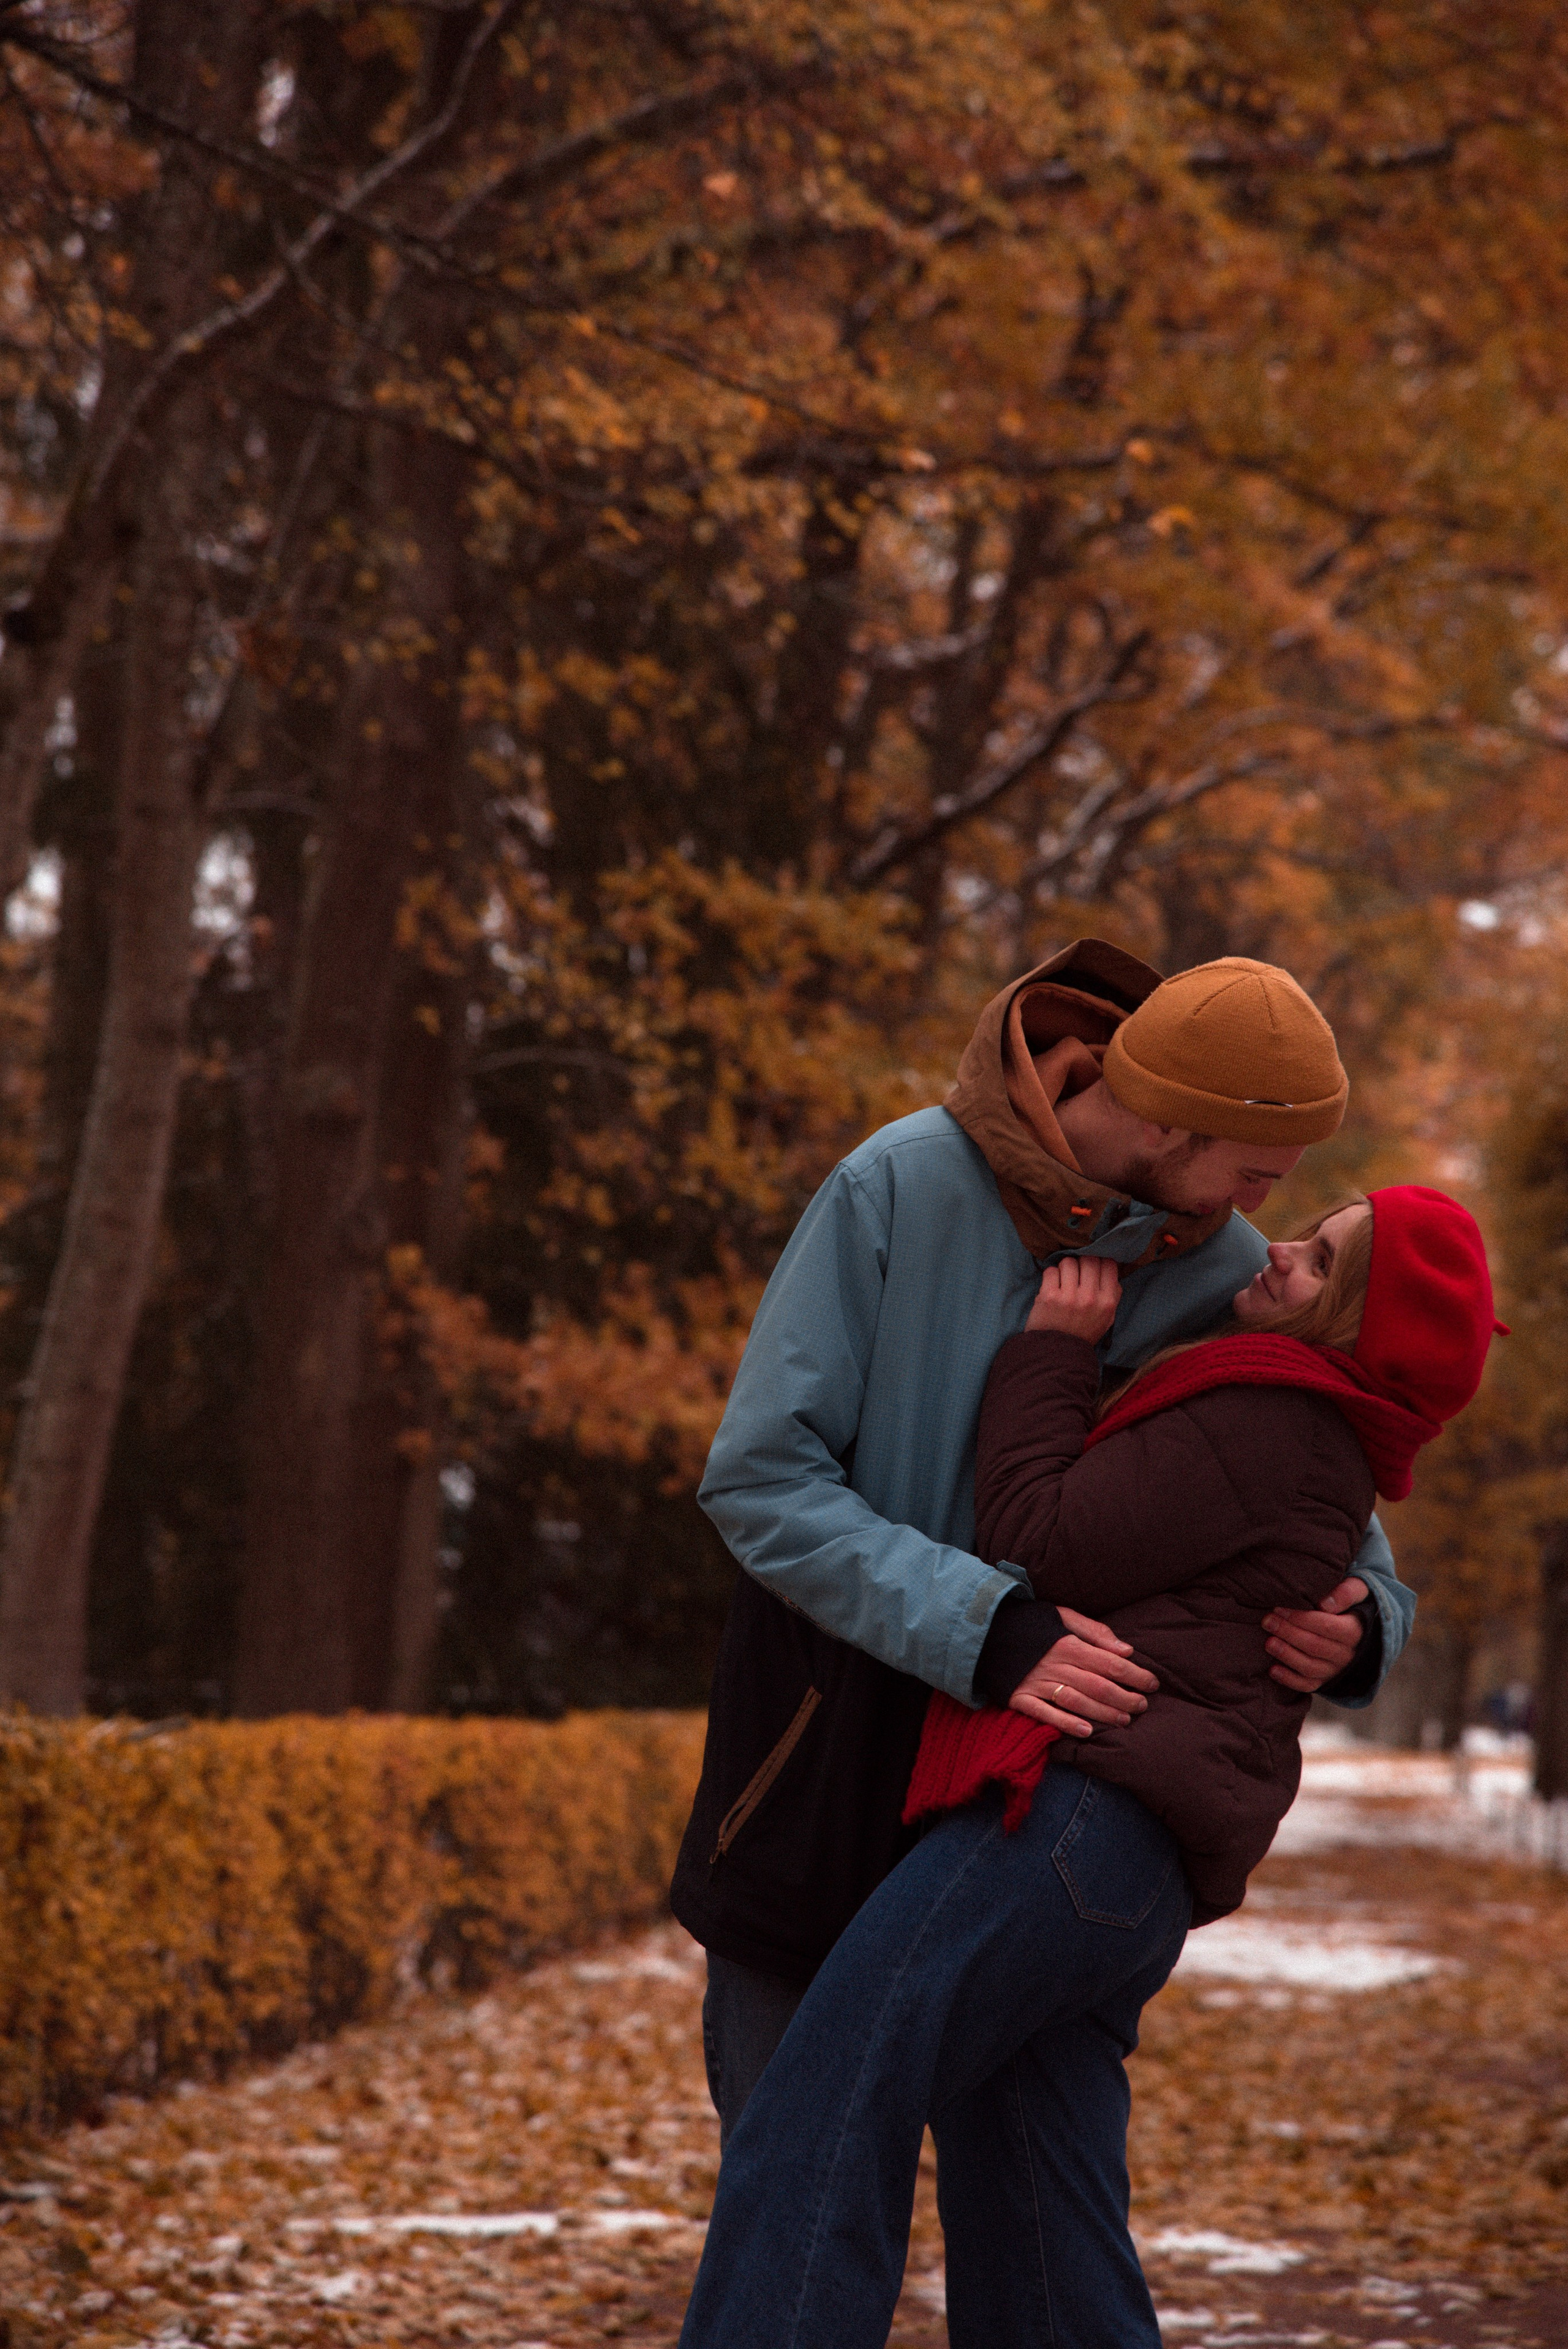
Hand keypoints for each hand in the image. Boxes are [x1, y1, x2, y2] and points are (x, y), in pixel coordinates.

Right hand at [1008, 1605, 1158, 1737]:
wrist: (983, 1631)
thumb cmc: (1030, 1624)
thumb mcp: (1062, 1616)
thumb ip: (1094, 1632)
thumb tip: (1125, 1650)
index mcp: (1067, 1643)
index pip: (1109, 1663)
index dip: (1134, 1675)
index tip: (1152, 1683)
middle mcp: (1054, 1665)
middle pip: (1098, 1685)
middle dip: (1125, 1697)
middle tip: (1143, 1706)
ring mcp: (1036, 1683)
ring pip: (1077, 1701)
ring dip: (1104, 1713)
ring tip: (1124, 1721)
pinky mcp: (1019, 1698)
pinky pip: (1044, 1713)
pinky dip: (1066, 1723)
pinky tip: (1086, 1732)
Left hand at [1026, 1254, 1121, 1342]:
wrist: (1057, 1352)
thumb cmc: (1083, 1332)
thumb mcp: (1107, 1318)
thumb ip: (1113, 1294)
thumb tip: (1110, 1268)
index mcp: (1107, 1302)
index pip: (1109, 1264)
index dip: (1101, 1262)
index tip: (1093, 1267)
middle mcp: (1090, 1298)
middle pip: (1089, 1259)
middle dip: (1082, 1263)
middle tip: (1077, 1274)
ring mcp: (1069, 1296)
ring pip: (1068, 1262)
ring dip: (1065, 1269)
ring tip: (1063, 1281)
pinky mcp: (1049, 1296)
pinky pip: (1051, 1271)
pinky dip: (1050, 1276)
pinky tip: (1052, 1287)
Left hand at [1262, 1576, 1368, 1692]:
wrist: (1354, 1624)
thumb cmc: (1347, 1602)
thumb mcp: (1355, 1589)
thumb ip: (1345, 1592)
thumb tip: (1325, 1604)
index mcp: (1354, 1631)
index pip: (1326, 1626)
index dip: (1301, 1618)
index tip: (1278, 1608)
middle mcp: (1346, 1654)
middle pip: (1315, 1646)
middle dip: (1288, 1633)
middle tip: (1267, 1621)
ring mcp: (1335, 1669)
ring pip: (1310, 1667)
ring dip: (1286, 1655)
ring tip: (1267, 1642)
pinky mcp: (1324, 1680)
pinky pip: (1307, 1685)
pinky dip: (1289, 1680)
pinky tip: (1272, 1669)